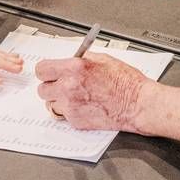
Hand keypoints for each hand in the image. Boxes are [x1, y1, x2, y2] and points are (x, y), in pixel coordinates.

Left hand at [34, 54, 150, 131]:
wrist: (137, 104)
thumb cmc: (126, 82)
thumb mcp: (103, 59)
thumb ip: (81, 59)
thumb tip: (69, 60)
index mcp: (74, 68)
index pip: (42, 69)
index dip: (46, 71)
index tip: (50, 73)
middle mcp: (69, 87)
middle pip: (42, 89)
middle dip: (51, 87)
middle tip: (63, 85)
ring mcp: (71, 106)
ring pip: (51, 103)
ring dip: (59, 100)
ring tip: (76, 97)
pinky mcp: (76, 121)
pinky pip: (63, 115)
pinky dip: (70, 111)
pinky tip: (84, 106)